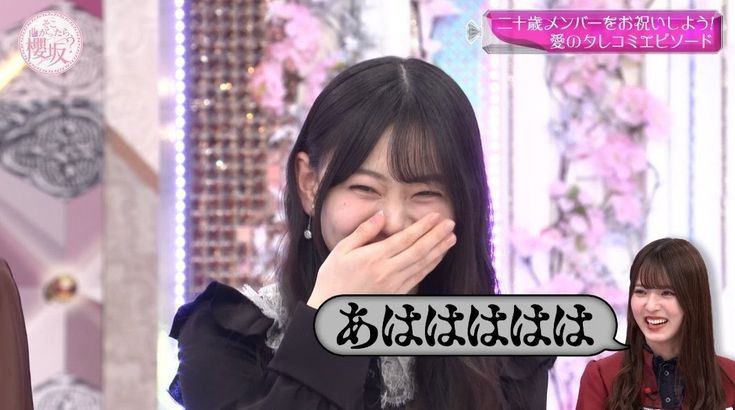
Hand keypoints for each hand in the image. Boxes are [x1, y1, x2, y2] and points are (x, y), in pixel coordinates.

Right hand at [306, 211, 455, 307]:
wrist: (331, 311)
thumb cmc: (333, 279)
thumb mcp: (341, 251)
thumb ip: (363, 232)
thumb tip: (380, 215)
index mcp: (373, 257)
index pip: (405, 238)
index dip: (423, 226)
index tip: (435, 216)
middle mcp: (387, 271)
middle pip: (419, 251)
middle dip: (437, 236)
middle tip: (451, 223)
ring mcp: (394, 285)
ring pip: (422, 265)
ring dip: (439, 250)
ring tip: (451, 238)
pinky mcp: (396, 295)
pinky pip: (418, 278)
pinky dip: (431, 266)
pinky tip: (437, 257)